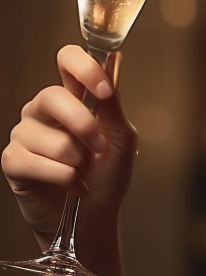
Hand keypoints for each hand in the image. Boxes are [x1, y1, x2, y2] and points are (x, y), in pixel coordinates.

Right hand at [2, 45, 137, 243]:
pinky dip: (65, 178)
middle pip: (52, 96)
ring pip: (50, 137)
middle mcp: (44, 110)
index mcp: (73, 97)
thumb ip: (113, 102)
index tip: (104, 91)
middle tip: (100, 147)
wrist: (95, 216)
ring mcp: (25, 134)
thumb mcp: (121, 137)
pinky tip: (73, 185)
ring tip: (84, 171)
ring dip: (78, 160)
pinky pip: (37, 162)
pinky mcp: (13, 161)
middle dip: (84, 126)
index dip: (84, 68)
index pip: (67, 59)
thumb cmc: (108, 175)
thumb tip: (115, 60)